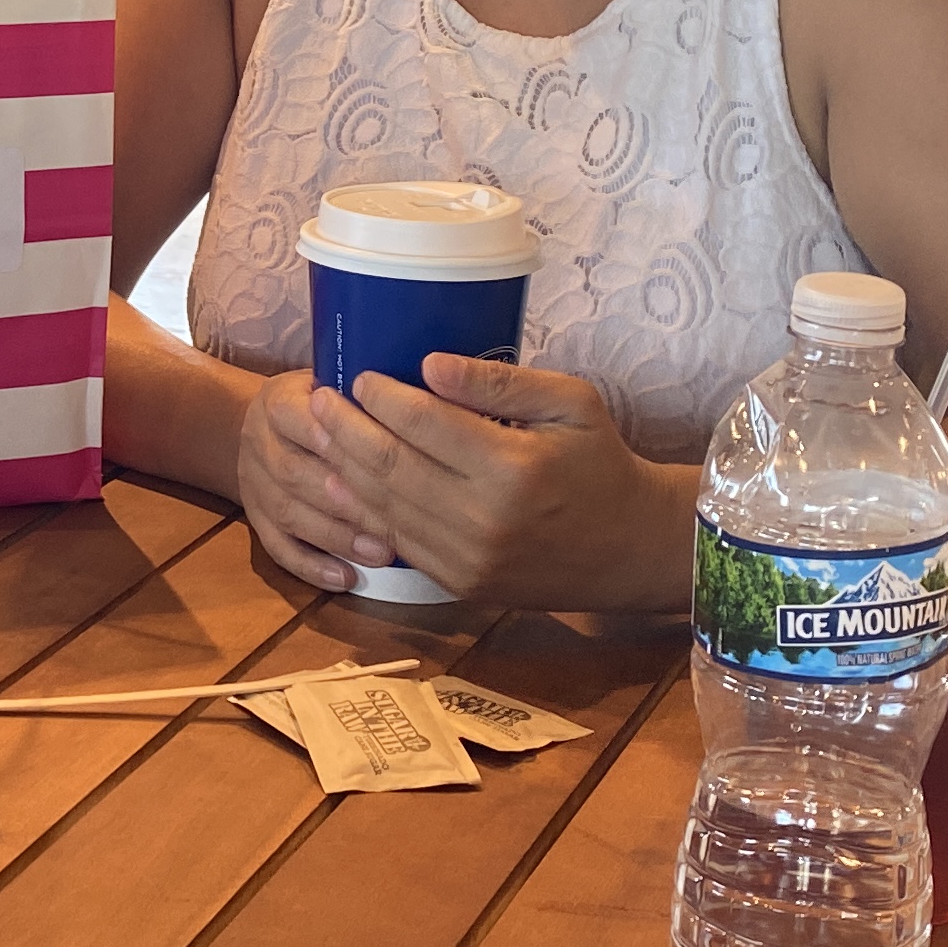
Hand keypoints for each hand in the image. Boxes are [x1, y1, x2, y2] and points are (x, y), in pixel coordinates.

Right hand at [235, 369, 381, 590]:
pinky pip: (278, 549)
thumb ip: (366, 397)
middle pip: (293, 473)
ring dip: (335, 536)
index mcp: (279, 401)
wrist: (265, 426)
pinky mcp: (255, 519)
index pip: (298, 418)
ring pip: (287, 515)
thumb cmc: (322, 405)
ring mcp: (253, 484)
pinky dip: (312, 567)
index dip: (336, 439)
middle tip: (391, 519)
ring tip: (381, 554)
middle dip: (342, 499)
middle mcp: (259, 442)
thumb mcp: (334, 382)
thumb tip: (430, 395)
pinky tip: (346, 579)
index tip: (379, 456)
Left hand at [299, 354, 688, 610]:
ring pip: (384, 506)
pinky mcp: (460, 582)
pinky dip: (365, 509)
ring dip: (344, 467)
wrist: (628, 548)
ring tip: (320, 433)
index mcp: (512, 467)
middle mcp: (483, 517)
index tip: (359, 375)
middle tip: (319, 398)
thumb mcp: (570, 403)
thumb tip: (429, 364)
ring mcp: (467, 557)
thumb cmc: (601, 462)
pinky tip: (345, 481)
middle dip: (346, 428)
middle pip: (390, 465)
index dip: (382, 397)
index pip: (424, 423)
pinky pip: (399, 540)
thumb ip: (499, 382)